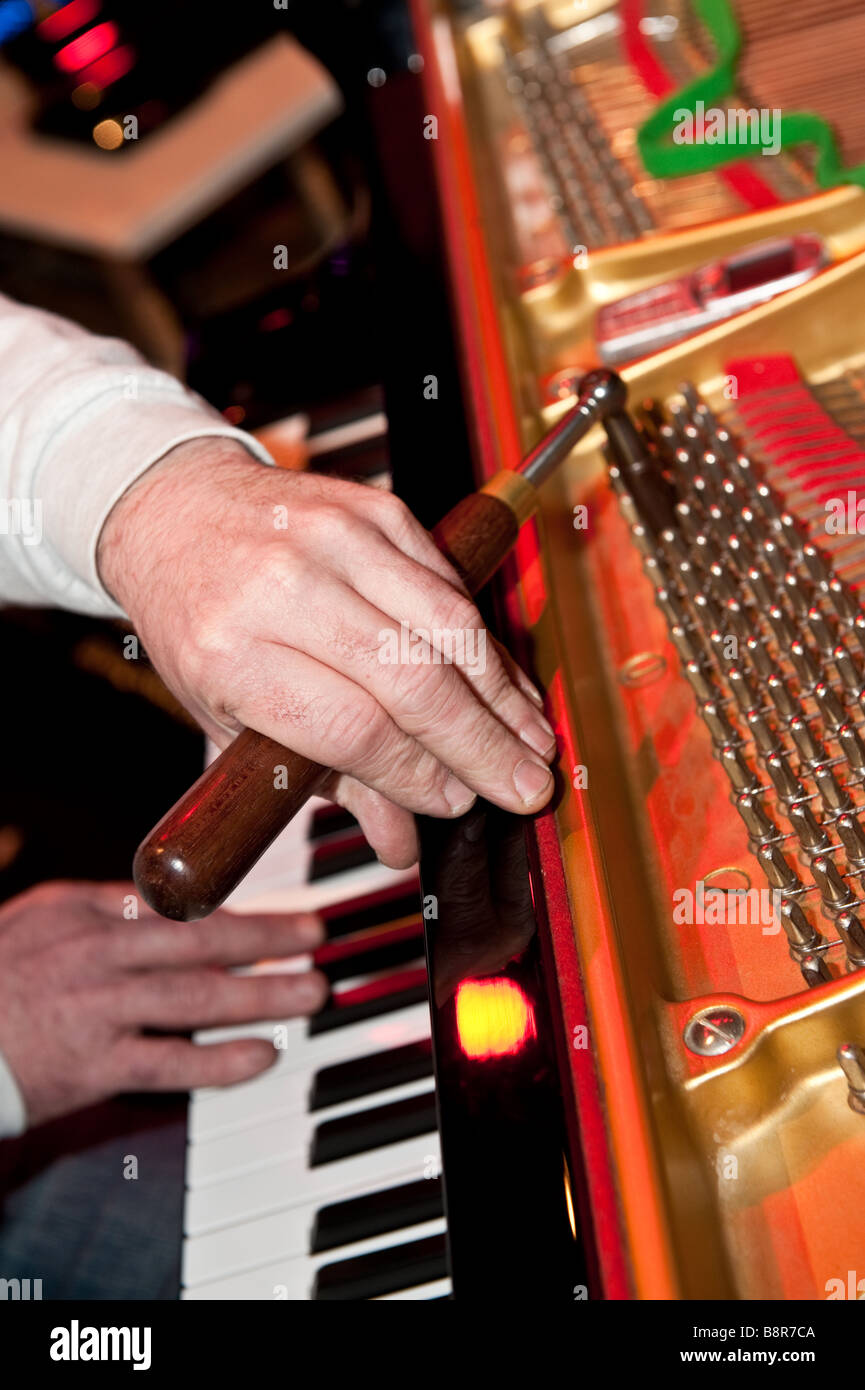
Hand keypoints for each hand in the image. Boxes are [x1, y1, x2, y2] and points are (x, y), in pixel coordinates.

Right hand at [0, 880, 327, 1128]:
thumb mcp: (38, 918)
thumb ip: (98, 905)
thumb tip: (158, 900)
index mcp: (87, 914)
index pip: (176, 905)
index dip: (236, 907)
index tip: (280, 910)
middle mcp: (99, 956)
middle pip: (200, 941)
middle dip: (268, 937)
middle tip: (316, 937)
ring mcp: (100, 1011)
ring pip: (197, 998)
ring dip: (262, 994)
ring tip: (311, 993)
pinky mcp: (93, 1067)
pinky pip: (170, 1063)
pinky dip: (220, 1061)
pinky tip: (262, 1055)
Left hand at [97, 440, 556, 867]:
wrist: (180, 511)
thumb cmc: (201, 624)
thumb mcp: (232, 717)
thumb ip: (323, 780)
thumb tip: (401, 842)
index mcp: (231, 652)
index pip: (351, 728)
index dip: (416, 774)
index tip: (456, 803)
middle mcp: (282, 588)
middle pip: (411, 679)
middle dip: (481, 744)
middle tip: (525, 786)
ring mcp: (334, 539)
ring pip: (447, 626)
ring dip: (501, 695)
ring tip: (535, 743)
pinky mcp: (376, 510)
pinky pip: (450, 584)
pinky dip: (487, 643)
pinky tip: (508, 686)